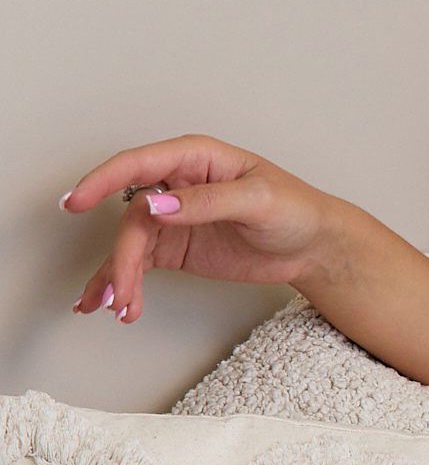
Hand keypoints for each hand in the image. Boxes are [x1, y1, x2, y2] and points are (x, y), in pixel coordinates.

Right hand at [60, 137, 338, 323]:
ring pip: (130, 244)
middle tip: (120, 290)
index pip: (138, 164)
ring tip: (120, 307)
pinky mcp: (175, 246)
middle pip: (131, 216)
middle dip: (122, 256)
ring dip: (120, 276)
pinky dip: (123, 282)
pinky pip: (138, 262)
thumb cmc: (296, 209)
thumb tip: (157, 203)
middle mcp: (176, 183)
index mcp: (195, 157)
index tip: (77, 201)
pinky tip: (112, 304)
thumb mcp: (258, 200)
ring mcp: (172, 216)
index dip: (102, 181)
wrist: (315, 246)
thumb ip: (206, 201)